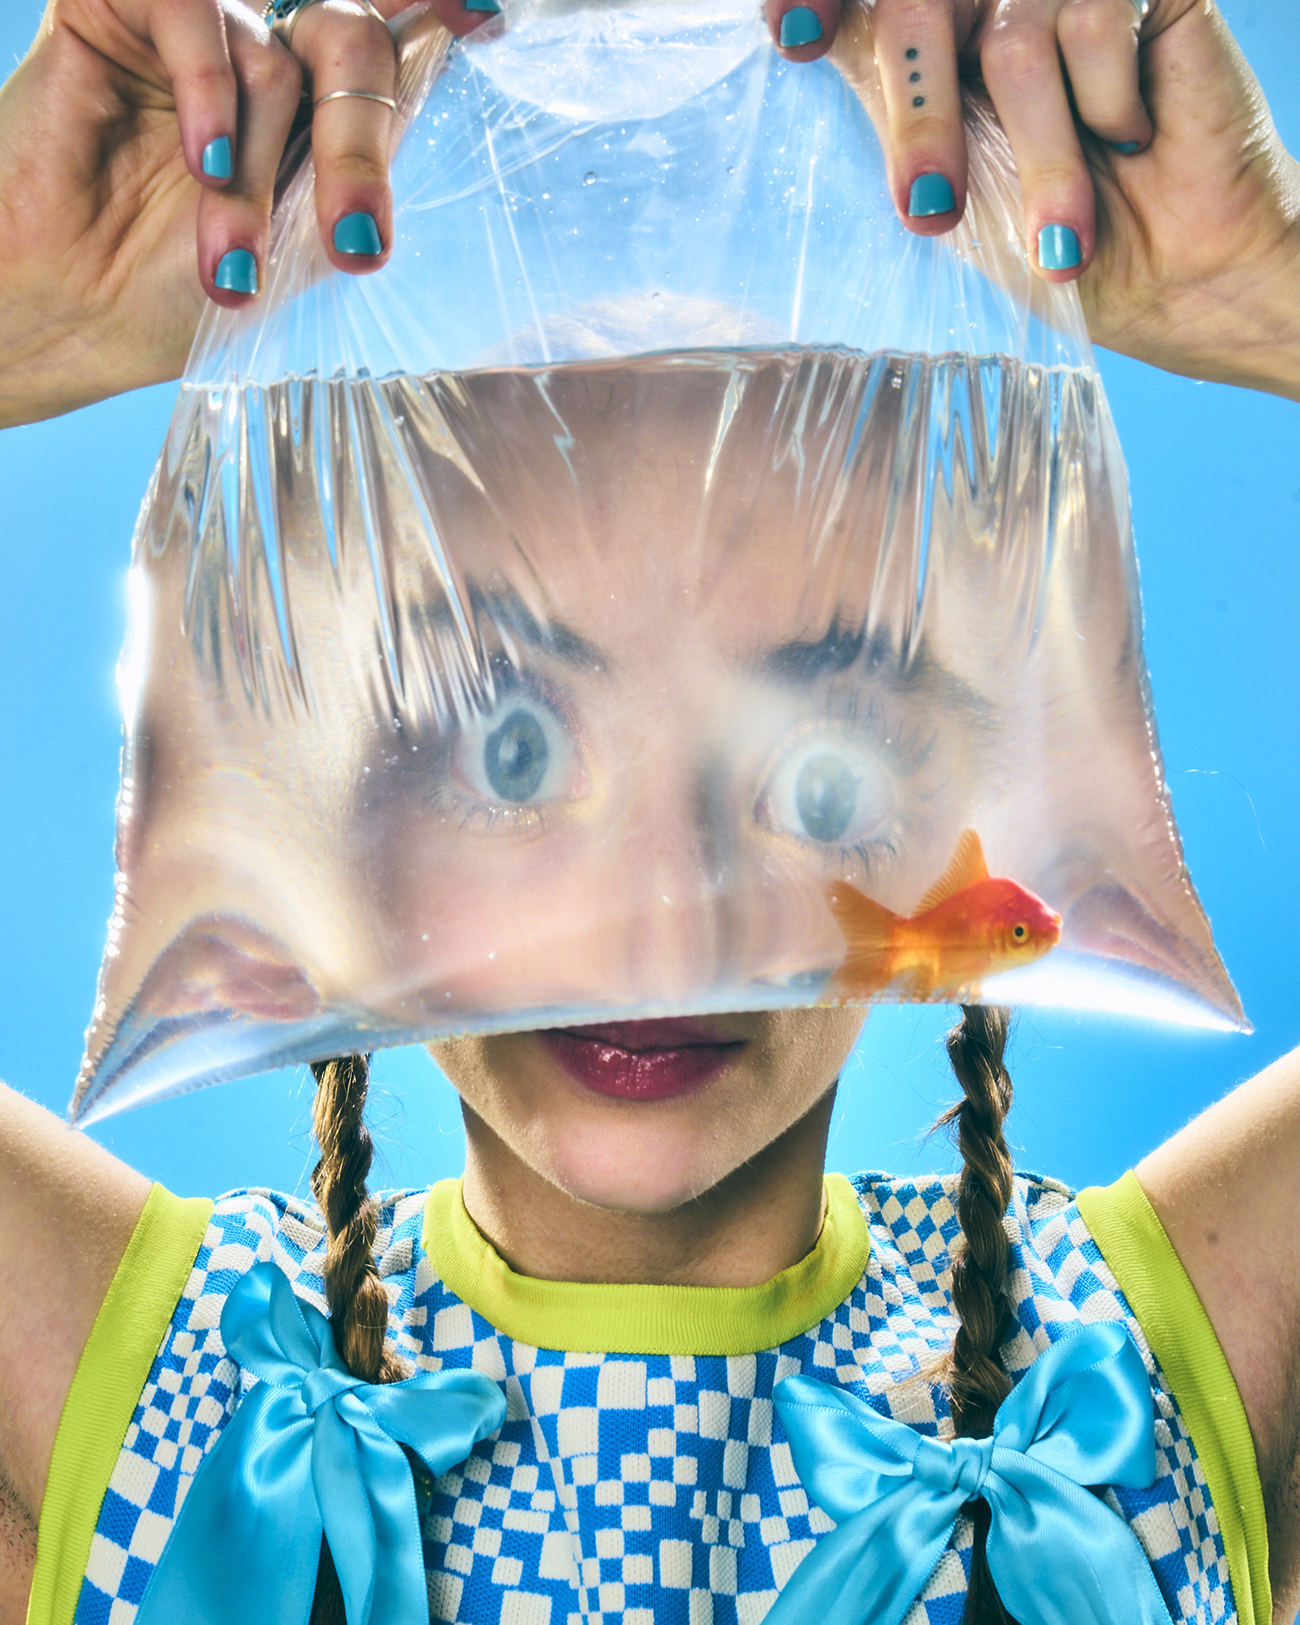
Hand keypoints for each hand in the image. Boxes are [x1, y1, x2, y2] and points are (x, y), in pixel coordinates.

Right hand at [0, 0, 493, 426]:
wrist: (70, 314)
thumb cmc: (178, 291)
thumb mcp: (296, 247)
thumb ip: (360, 175)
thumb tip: (442, 77)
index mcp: (316, 109)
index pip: (391, 43)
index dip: (438, 11)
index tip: (485, 10)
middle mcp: (265, 53)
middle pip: (353, 44)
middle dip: (360, 149)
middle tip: (353, 243)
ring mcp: (196, 27)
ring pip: (275, 60)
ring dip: (258, 178)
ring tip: (229, 262)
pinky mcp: (119, 5)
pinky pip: (199, 12)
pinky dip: (211, 93)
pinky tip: (202, 162)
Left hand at [765, 0, 1299, 395]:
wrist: (1176, 284)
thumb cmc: (1052, 250)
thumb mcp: (952, 196)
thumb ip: (891, 117)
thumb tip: (816, 40)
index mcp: (928, 51)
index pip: (865, 7)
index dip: (823, 1)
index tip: (793, 36)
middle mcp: (988, 7)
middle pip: (918, 9)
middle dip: (920, 119)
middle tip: (935, 213)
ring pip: (1012, 37)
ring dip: (1042, 158)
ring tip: (1065, 235)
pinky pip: (1097, 20)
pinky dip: (1108, 106)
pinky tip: (1132, 140)